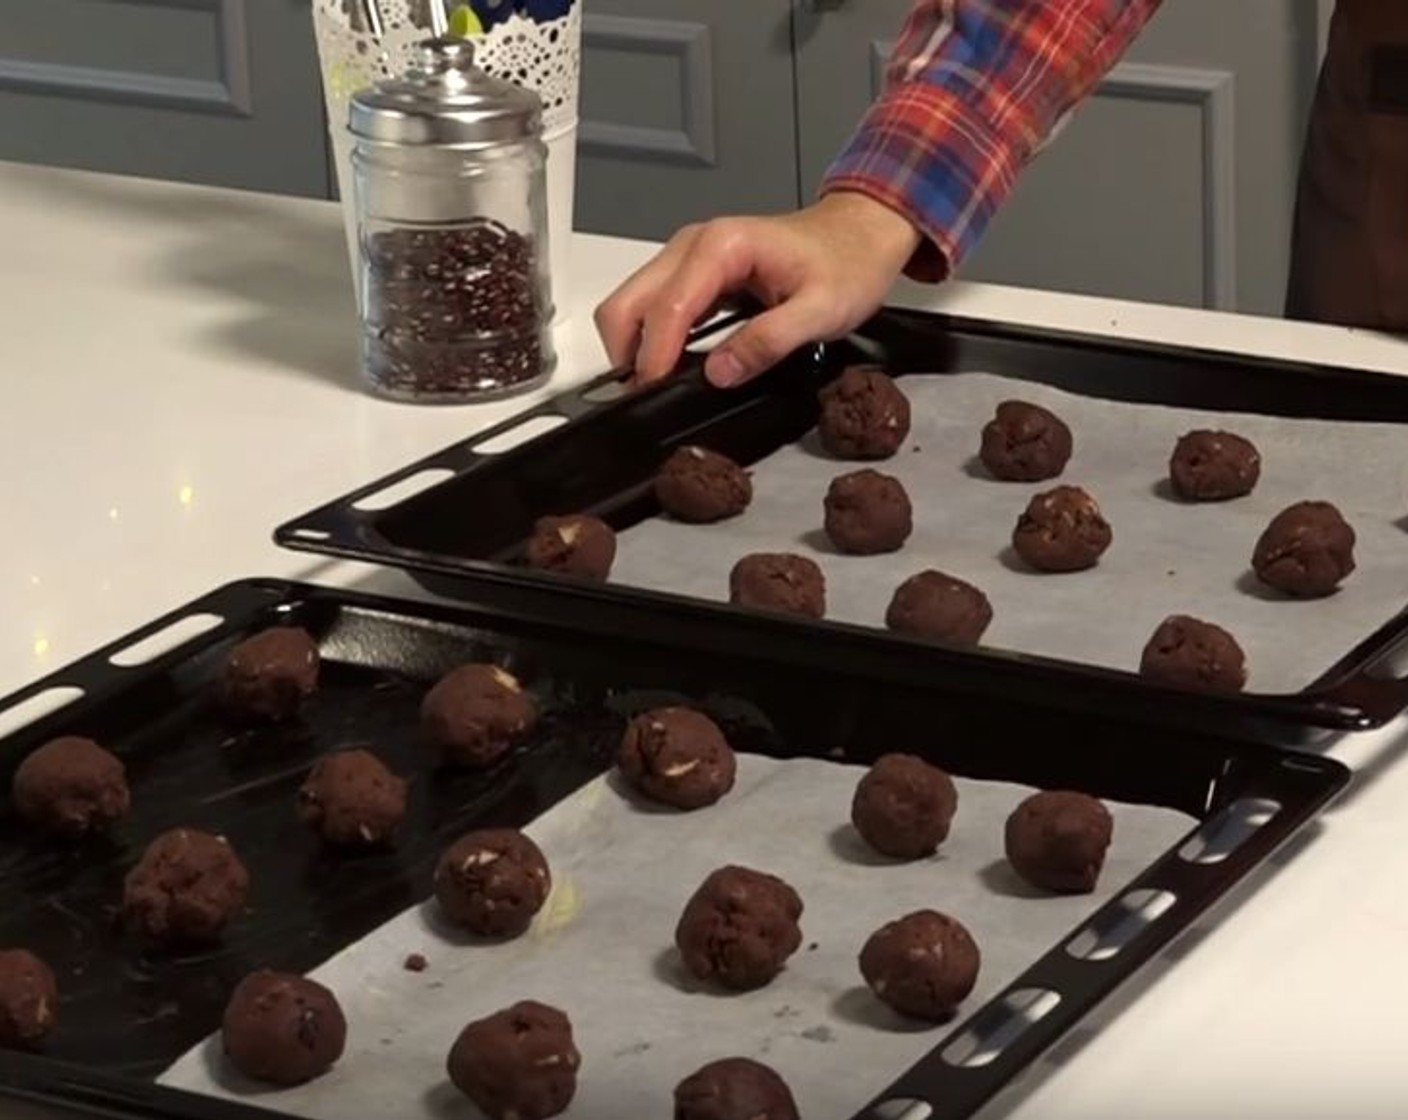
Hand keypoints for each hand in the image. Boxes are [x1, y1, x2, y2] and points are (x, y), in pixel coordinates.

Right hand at [594, 191, 921, 387]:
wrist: (862, 232)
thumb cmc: (849, 263)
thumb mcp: (822, 310)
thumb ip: (769, 341)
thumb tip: (719, 373)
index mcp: (722, 247)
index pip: (667, 308)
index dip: (655, 358)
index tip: (656, 396)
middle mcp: (694, 245)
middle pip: (627, 302)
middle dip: (629, 354)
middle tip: (651, 396)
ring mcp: (689, 256)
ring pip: (634, 304)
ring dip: (637, 348)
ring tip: (663, 387)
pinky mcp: (694, 272)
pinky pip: (655, 307)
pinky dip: (653, 339)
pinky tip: (676, 366)